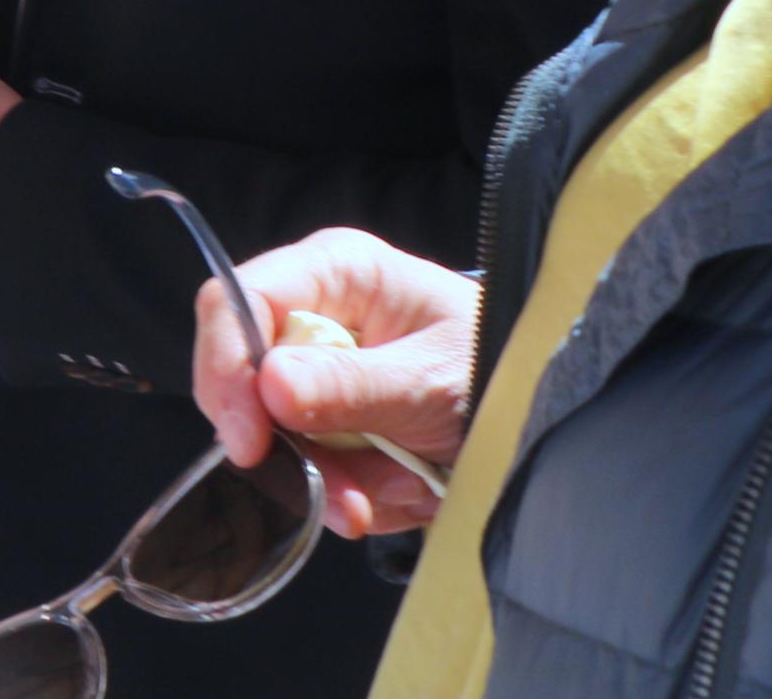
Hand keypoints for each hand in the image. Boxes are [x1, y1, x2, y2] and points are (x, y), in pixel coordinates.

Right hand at [188, 228, 475, 538]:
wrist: (546, 411)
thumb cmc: (498, 364)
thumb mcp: (431, 379)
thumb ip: (350, 385)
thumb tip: (268, 386)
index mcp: (333, 270)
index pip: (234, 303)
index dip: (226, 371)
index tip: (248, 443)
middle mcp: (313, 314)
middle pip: (245, 380)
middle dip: (294, 450)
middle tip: (346, 500)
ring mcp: (319, 370)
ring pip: (278, 436)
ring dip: (338, 481)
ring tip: (405, 490)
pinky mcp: (332, 419)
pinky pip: (312, 466)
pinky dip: (359, 493)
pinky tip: (406, 488)